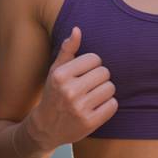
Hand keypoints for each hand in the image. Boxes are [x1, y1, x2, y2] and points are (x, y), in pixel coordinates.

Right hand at [27, 26, 117, 150]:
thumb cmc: (54, 93)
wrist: (45, 127)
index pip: (95, 59)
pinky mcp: (89, 123)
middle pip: (104, 73)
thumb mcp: (56, 70)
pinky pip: (113, 105)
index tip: (85, 73)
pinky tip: (97, 107)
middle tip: (90, 85)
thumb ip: (68, 50)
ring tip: (93, 96)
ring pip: (110, 88)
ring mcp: (79, 108)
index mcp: (60, 75)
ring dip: (105, 91)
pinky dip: (108, 105)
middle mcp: (69, 91)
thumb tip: (77, 30)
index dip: (92, 65)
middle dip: (100, 78)